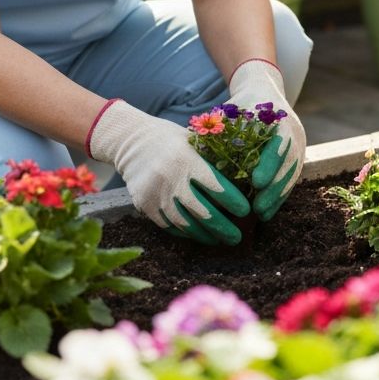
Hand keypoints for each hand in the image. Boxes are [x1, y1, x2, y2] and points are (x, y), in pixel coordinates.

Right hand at [87, 100, 249, 244]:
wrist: (132, 142)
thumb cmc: (171, 139)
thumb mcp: (193, 140)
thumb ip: (212, 157)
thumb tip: (240, 174)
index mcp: (187, 160)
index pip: (215, 186)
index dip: (232, 201)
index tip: (246, 211)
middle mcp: (171, 179)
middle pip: (202, 211)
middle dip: (222, 227)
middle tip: (237, 237)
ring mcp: (157, 195)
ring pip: (185, 223)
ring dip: (205, 235)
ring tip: (219, 240)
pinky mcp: (145, 205)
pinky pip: (168, 225)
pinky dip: (185, 232)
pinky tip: (197, 235)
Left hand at [228, 59, 305, 220]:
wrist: (265, 89)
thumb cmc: (243, 103)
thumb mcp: (233, 110)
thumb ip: (219, 127)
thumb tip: (193, 145)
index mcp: (280, 117)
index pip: (279, 142)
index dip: (269, 163)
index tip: (255, 182)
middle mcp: (294, 130)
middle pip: (289, 162)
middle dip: (274, 188)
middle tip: (257, 209)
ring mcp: (299, 143)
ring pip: (292, 173)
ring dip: (278, 196)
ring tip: (262, 215)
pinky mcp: (297, 154)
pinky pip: (292, 177)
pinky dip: (281, 194)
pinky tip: (268, 211)